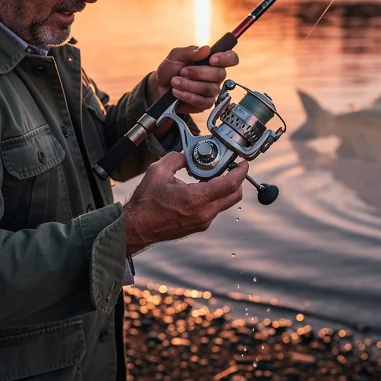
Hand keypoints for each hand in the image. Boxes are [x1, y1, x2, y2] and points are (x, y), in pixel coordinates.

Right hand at [122, 151, 247, 254]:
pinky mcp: (199, 226)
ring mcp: (202, 222)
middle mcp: (203, 213)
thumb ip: (177, 158)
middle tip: (229, 167)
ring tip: (209, 176)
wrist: (137, 227)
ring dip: (223, 188)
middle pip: (234, 196)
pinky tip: (200, 188)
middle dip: (236, 180)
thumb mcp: (158, 172)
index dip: (241, 171)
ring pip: (224, 203)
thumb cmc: (145, 203)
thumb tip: (187, 154)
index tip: (243, 163)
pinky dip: (213, 197)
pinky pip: (214, 209)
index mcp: (195, 199)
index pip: (230, 185)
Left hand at [148, 45, 238, 113]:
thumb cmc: (170, 70)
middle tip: (182, 72)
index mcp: (212, 61)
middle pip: (220, 74)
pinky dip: (187, 96)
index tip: (212, 59)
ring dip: (189, 85)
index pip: (231, 58)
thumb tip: (206, 49)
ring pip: (209, 89)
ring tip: (175, 82)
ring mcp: (211, 91)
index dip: (226, 58)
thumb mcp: (176, 56)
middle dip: (198, 72)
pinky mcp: (204, 104)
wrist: (159, 87)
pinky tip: (177, 92)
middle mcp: (215, 76)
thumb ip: (190, 51)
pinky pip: (202, 102)